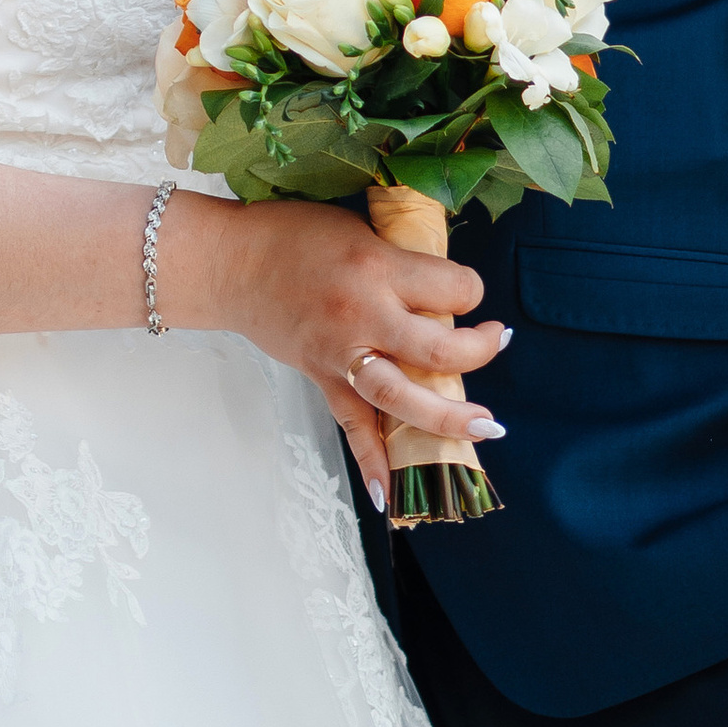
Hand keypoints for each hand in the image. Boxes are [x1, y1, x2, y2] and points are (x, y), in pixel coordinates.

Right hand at [160, 195, 506, 511]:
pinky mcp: (322, 379)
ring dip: (449, 418)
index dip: (472, 289)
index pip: (451, 287)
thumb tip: (442, 290)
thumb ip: (399, 262)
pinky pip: (352, 427)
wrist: (230, 263)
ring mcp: (342, 355)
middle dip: (480, 352)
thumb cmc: (293, 234)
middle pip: (437, 351)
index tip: (470, 291)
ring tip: (486, 426)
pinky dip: (371, 463)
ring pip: (404, 400)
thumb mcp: (358, 230)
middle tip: (498, 342)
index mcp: (376, 268)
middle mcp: (363, 315)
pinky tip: (392, 496)